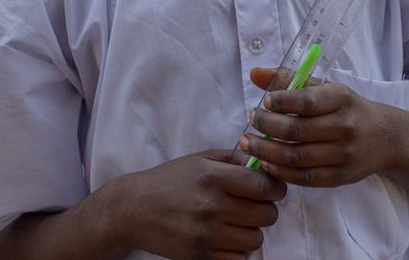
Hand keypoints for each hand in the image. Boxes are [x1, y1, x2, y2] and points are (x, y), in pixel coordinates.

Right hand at [124, 150, 285, 259]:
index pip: (264, 187)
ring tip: (237, 222)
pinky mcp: (199, 256)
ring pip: (255, 239)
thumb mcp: (200, 159)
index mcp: (214, 177)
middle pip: (266, 215)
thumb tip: (264, 162)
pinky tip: (226, 238)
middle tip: (253, 206)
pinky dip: (237, 250)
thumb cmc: (170, 180)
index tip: (271, 189)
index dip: (275, 188)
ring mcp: (205, 234)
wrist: (133, 209)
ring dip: (251, 231)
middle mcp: (211, 206)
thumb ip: (233, 159)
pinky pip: (238, 259)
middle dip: (265, 209)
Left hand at [239, 67, 392, 188]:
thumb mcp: (326, 88)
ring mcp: (343, 155)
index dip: (281, 102)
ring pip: (296, 157)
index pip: (307, 101)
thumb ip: (289, 80)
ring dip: (266, 152)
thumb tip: (255, 73)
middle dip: (266, 126)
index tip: (263, 102)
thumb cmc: (347, 109)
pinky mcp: (340, 177)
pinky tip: (266, 163)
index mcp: (341, 99)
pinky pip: (304, 178)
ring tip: (248, 143)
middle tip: (251, 121)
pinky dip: (280, 172)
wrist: (385, 137)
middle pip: (296, 131)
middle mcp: (344, 127)